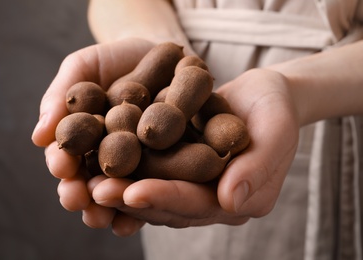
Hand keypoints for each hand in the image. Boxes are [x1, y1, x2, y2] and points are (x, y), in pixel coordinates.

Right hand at [31, 38, 154, 234]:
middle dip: (82, 194)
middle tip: (79, 201)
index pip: (66, 156)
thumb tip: (38, 137)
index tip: (61, 168)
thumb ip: (60, 97)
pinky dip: (150, 201)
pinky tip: (145, 212)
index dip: (61, 164)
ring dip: (112, 206)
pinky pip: (157, 186)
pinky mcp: (166, 165)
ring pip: (121, 191)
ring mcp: (136, 163)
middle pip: (90, 181)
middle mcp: (106, 156)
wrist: (161, 53)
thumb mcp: (83, 67)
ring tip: (106, 217)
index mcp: (82, 138)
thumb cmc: (115, 59)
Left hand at [92, 68, 299, 230]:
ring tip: (86, 181)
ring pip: (152, 192)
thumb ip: (258, 169)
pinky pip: (148, 170)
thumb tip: (230, 202)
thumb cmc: (275, 110)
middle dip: (131, 199)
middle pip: (167, 204)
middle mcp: (210, 198)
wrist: (263, 94)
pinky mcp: (177, 165)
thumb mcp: (276, 132)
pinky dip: (125, 167)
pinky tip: (97, 160)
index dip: (165, 199)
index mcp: (237, 199)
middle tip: (96, 191)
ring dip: (120, 187)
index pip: (197, 204)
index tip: (132, 194)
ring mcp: (192, 183)